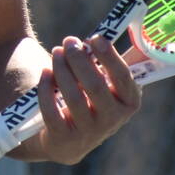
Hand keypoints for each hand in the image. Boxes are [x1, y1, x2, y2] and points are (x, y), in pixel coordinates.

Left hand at [17, 34, 143, 164]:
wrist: (63, 139)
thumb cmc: (88, 99)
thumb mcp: (105, 84)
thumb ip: (112, 63)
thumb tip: (116, 33)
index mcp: (129, 103)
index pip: (123, 78)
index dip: (109, 56)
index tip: (94, 38)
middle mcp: (113, 121)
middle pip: (96, 86)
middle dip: (80, 60)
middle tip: (68, 41)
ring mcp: (89, 134)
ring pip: (73, 97)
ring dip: (62, 70)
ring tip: (57, 52)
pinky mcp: (64, 141)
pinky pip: (52, 112)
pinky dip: (46, 89)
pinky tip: (45, 72)